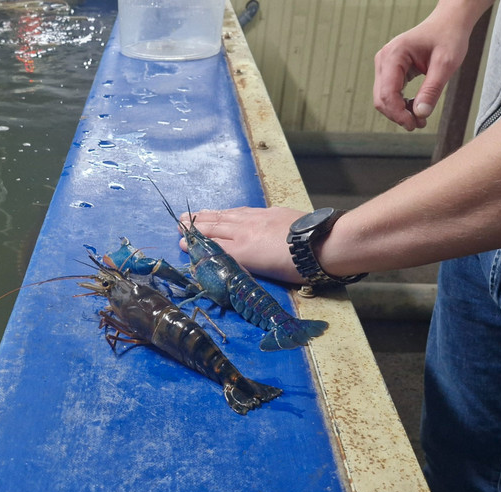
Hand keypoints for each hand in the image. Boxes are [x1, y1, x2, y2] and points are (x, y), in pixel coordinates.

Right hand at [177, 206, 307, 284]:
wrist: (321, 244)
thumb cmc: (296, 267)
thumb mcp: (266, 273)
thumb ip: (244, 265)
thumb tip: (229, 260)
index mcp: (242, 251)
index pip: (212, 247)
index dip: (195, 245)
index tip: (180, 243)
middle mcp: (244, 232)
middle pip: (214, 228)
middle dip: (195, 226)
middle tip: (179, 224)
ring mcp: (255, 219)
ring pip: (225, 216)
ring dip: (206, 215)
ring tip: (192, 214)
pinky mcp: (268, 212)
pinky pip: (240, 210)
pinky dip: (226, 211)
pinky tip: (222, 211)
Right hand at [373, 3, 483, 129]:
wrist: (449, 24)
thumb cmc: (448, 37)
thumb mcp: (446, 64)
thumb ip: (432, 90)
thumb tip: (420, 114)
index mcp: (394, 54)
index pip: (387, 93)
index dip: (398, 113)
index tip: (414, 125)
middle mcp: (384, 59)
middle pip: (381, 99)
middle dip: (398, 115)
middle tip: (419, 124)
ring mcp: (384, 64)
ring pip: (383, 98)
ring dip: (399, 111)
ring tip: (420, 117)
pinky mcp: (389, 70)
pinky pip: (389, 93)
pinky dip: (400, 104)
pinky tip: (416, 107)